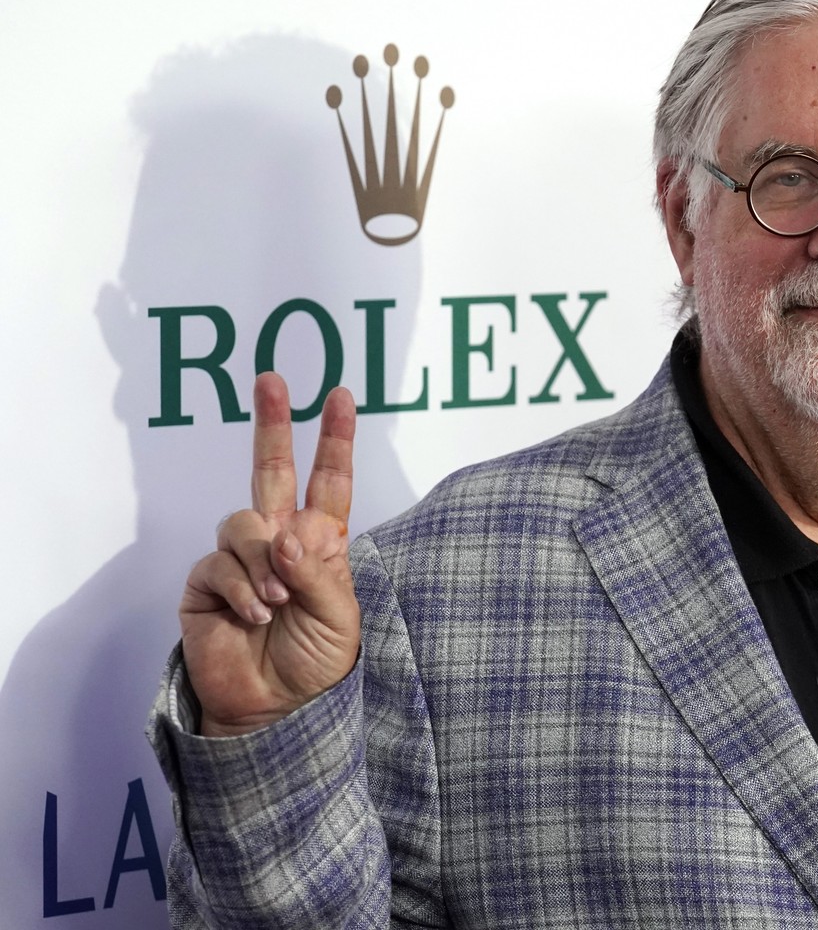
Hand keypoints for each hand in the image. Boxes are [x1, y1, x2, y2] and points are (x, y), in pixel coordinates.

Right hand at [180, 372, 359, 737]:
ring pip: (243, 523)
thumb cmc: (315, 664)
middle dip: (272, 424)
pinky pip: (218, 564)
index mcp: (319, 543)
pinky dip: (240, 589)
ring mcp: (238, 559)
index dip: (334, 441)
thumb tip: (287, 532)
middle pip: (272, 471)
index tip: (341, 397)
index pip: (328, 483)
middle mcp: (277, 541)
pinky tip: (254, 615)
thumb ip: (318, 571)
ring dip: (262, 562)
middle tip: (272, 380)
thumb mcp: (339, 617)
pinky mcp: (205, 583)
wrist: (275, 710)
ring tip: (277, 603)